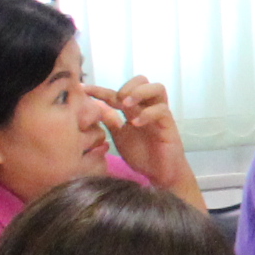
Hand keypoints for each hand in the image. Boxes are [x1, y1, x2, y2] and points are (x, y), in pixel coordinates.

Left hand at [95, 75, 196, 194]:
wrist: (160, 175)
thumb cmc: (142, 156)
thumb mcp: (120, 137)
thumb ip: (111, 122)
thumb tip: (95, 108)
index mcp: (135, 110)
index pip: (117, 93)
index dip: (100, 90)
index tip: (84, 90)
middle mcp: (148, 108)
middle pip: (143, 80)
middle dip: (127, 86)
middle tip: (117, 100)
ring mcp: (160, 115)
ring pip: (157, 88)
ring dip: (139, 92)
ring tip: (126, 104)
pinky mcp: (169, 126)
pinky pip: (162, 110)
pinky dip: (147, 114)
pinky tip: (136, 123)